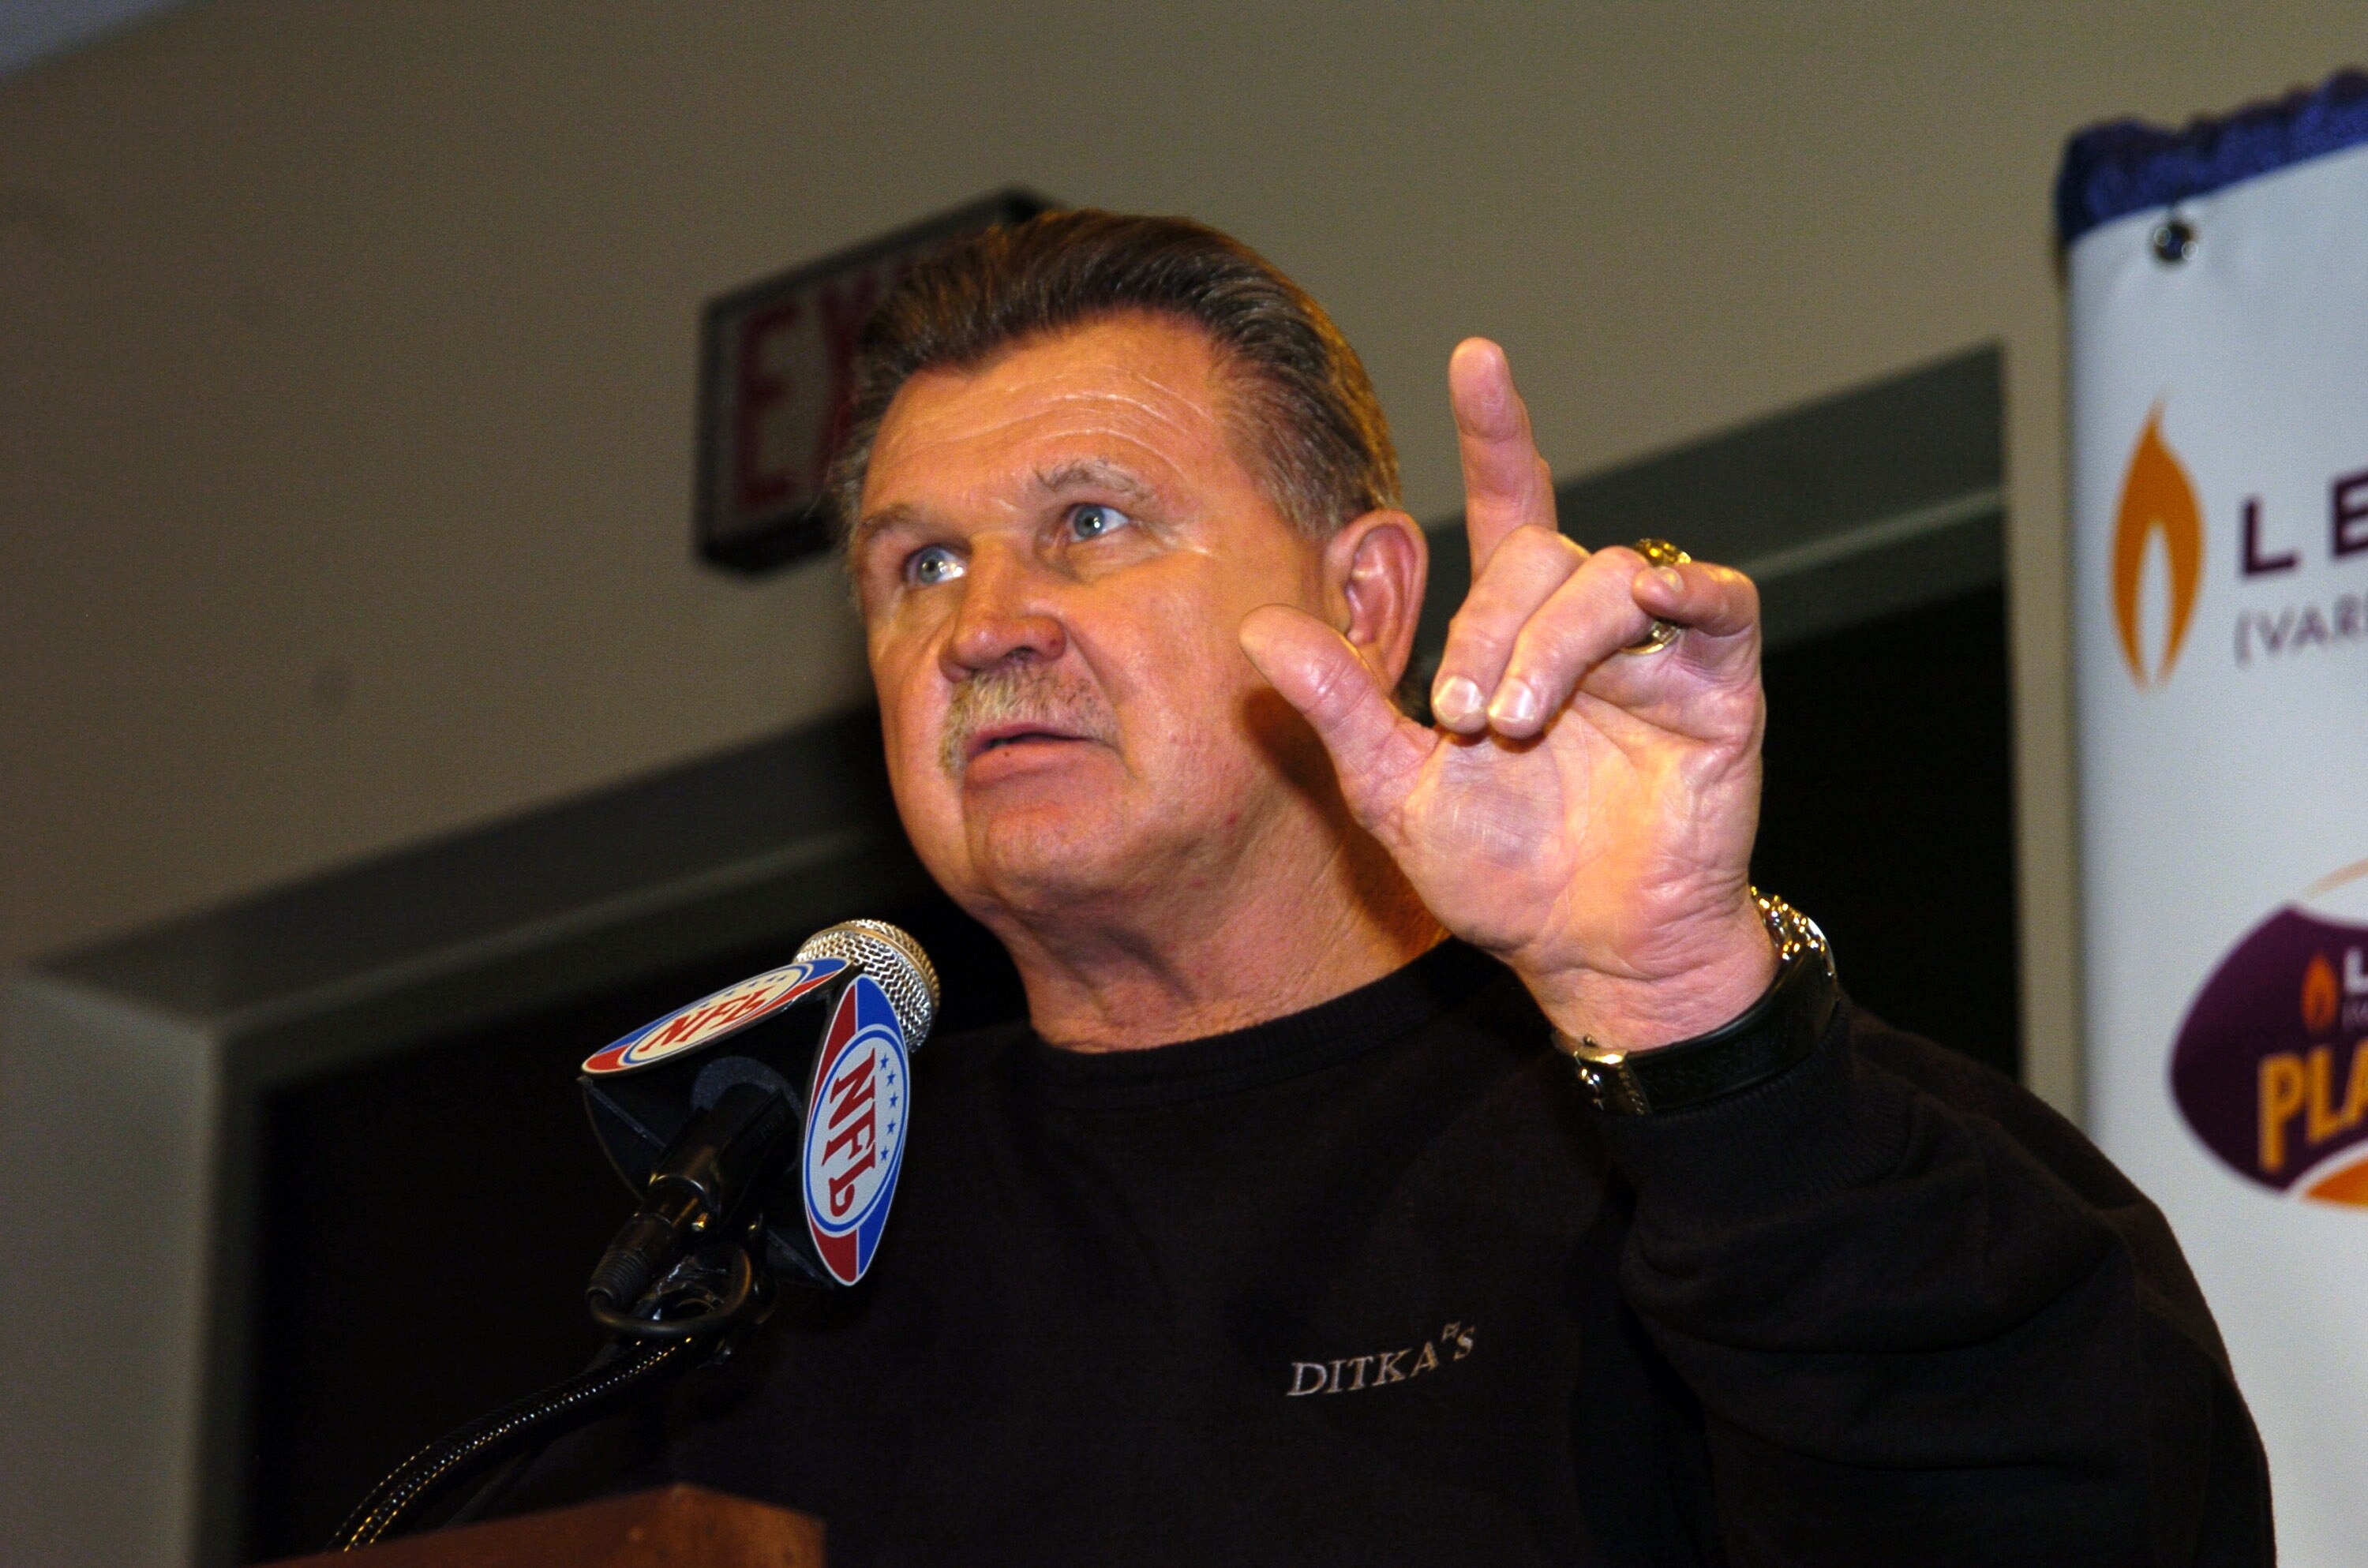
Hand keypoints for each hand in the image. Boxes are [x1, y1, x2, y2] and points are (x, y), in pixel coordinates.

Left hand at [1240, 339, 1773, 1049]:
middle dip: (1485, 625)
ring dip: (1547, 643)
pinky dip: (1672, 600)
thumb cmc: (1503, 876)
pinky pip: (1712, 599)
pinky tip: (1631, 637)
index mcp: (1515, 637)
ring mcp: (1658, 650)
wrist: (1591, 955)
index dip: (1495, 432)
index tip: (1474, 356)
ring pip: (1608, 575)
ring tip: (1511, 727)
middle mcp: (1588, 628)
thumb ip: (1338, 708)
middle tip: (1464, 720)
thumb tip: (1256, 628)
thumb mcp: (1396, 791)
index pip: (1509, 505)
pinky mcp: (1721, 682)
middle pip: (1538, 551)